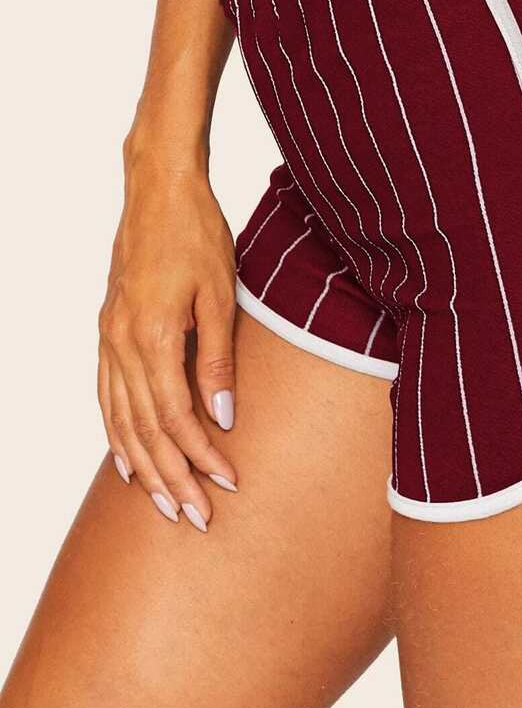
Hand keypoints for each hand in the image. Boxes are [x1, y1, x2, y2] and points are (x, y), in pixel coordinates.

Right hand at [97, 152, 238, 530]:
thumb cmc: (197, 234)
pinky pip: (106, 395)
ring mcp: (109, 337)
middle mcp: (122, 343)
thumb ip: (218, 357)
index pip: (177, 416)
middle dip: (172, 476)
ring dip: (143, 464)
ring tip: (164, 502)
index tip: (228, 483)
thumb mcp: (220, 293)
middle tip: (197, 516)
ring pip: (120, 419)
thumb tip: (224, 414)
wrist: (158, 190)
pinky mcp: (108, 329)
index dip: (202, 455)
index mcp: (153, 335)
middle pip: (144, 429)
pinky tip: (126, 456)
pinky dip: (115, 431)